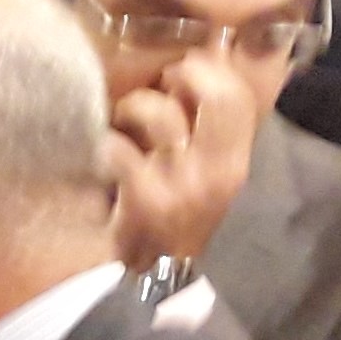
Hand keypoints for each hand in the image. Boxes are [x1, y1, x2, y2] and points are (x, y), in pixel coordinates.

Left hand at [105, 46, 259, 269]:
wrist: (149, 276)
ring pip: (158, 114)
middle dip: (183, 74)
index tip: (185, 66)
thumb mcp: (201, 173)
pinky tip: (100, 155)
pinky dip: (102, 144)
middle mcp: (218, 171)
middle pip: (217, 96)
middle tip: (160, 83)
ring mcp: (183, 185)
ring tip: (123, 121)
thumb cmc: (169, 215)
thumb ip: (204, 127)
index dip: (212, 68)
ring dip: (131, 107)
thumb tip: (194, 63)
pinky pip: (116, 148)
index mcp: (235, 162)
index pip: (240, 98)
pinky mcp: (145, 199)